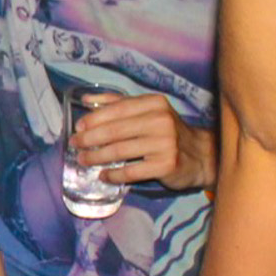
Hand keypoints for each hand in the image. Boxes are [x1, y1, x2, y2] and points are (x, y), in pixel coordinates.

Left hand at [70, 91, 216, 190]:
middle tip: (75, 145)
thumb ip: (117, 103)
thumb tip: (85, 100)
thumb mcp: (147, 111)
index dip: (94, 118)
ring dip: (96, 157)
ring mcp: (165, 143)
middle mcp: (160, 120)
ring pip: (120, 151)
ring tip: (84, 160)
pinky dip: (113, 174)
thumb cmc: (167, 132)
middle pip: (115, 131)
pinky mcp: (166, 165)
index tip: (78, 127)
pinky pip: (131, 171)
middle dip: (89, 139)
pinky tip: (103, 175)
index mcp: (154, 103)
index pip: (116, 109)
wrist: (200, 155)